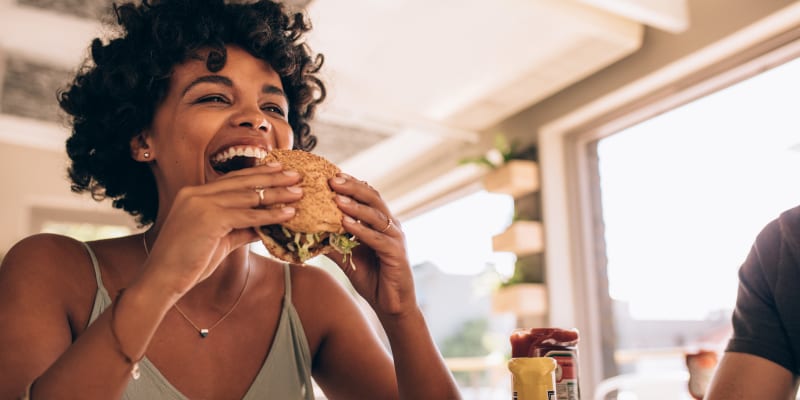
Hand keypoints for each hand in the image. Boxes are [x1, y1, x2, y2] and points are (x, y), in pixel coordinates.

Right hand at [141, 164, 302, 295]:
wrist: (162, 279)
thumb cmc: (188, 263)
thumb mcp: (219, 240)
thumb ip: (240, 229)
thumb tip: (264, 226)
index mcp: (194, 194)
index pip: (232, 179)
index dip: (257, 174)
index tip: (278, 169)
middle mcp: (196, 193)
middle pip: (243, 182)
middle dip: (272, 177)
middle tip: (296, 174)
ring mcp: (201, 204)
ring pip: (248, 196)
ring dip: (277, 194)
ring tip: (299, 193)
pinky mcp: (209, 218)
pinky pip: (248, 215)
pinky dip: (270, 214)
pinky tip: (288, 214)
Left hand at [328, 174, 415, 315]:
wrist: (391, 305)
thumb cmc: (372, 278)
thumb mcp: (348, 257)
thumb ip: (333, 242)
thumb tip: (308, 232)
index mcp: (381, 222)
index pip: (367, 196)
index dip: (351, 184)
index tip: (330, 175)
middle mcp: (391, 226)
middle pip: (373, 198)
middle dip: (352, 187)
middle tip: (332, 179)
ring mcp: (396, 238)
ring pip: (376, 215)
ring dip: (356, 205)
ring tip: (337, 197)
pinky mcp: (396, 253)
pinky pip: (377, 238)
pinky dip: (361, 229)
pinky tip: (345, 223)